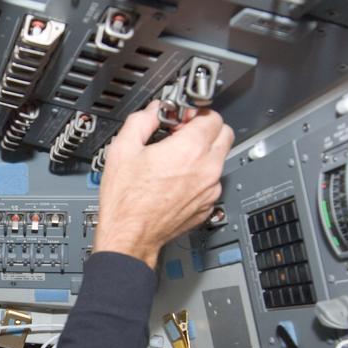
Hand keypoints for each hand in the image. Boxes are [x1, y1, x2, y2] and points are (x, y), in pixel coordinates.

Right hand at [93, 101, 233, 268]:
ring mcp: (210, 190)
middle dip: (206, 129)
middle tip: (183, 133)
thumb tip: (153, 111)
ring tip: (176, 158)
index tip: (181, 118)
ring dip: (204, 153)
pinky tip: (176, 179)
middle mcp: (206, 169)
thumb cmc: (126, 200)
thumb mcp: (122, 149)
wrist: (130, 236)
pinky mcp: (207, 205)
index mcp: (189, 150)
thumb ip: (142, 120)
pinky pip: (212, 182)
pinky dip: (200, 176)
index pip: (212, 116)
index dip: (195, 112)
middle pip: (224, 134)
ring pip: (219, 159)